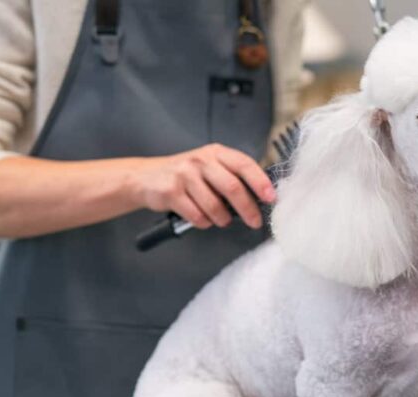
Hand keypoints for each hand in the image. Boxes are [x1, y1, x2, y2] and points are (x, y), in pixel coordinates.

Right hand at [129, 144, 275, 228]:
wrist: (147, 177)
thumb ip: (232, 176)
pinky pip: (197, 215)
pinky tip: (202, 218)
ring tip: (222, 220)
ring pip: (214, 206)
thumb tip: (261, 195)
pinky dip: (204, 222)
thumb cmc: (186, 175)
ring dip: (222, 219)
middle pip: (232, 187)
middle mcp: (201, 161)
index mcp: (216, 153)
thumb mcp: (210, 166)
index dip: (260, 182)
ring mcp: (184, 175)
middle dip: (247, 209)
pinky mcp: (171, 192)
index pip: (244, 164)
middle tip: (254, 221)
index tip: (270, 197)